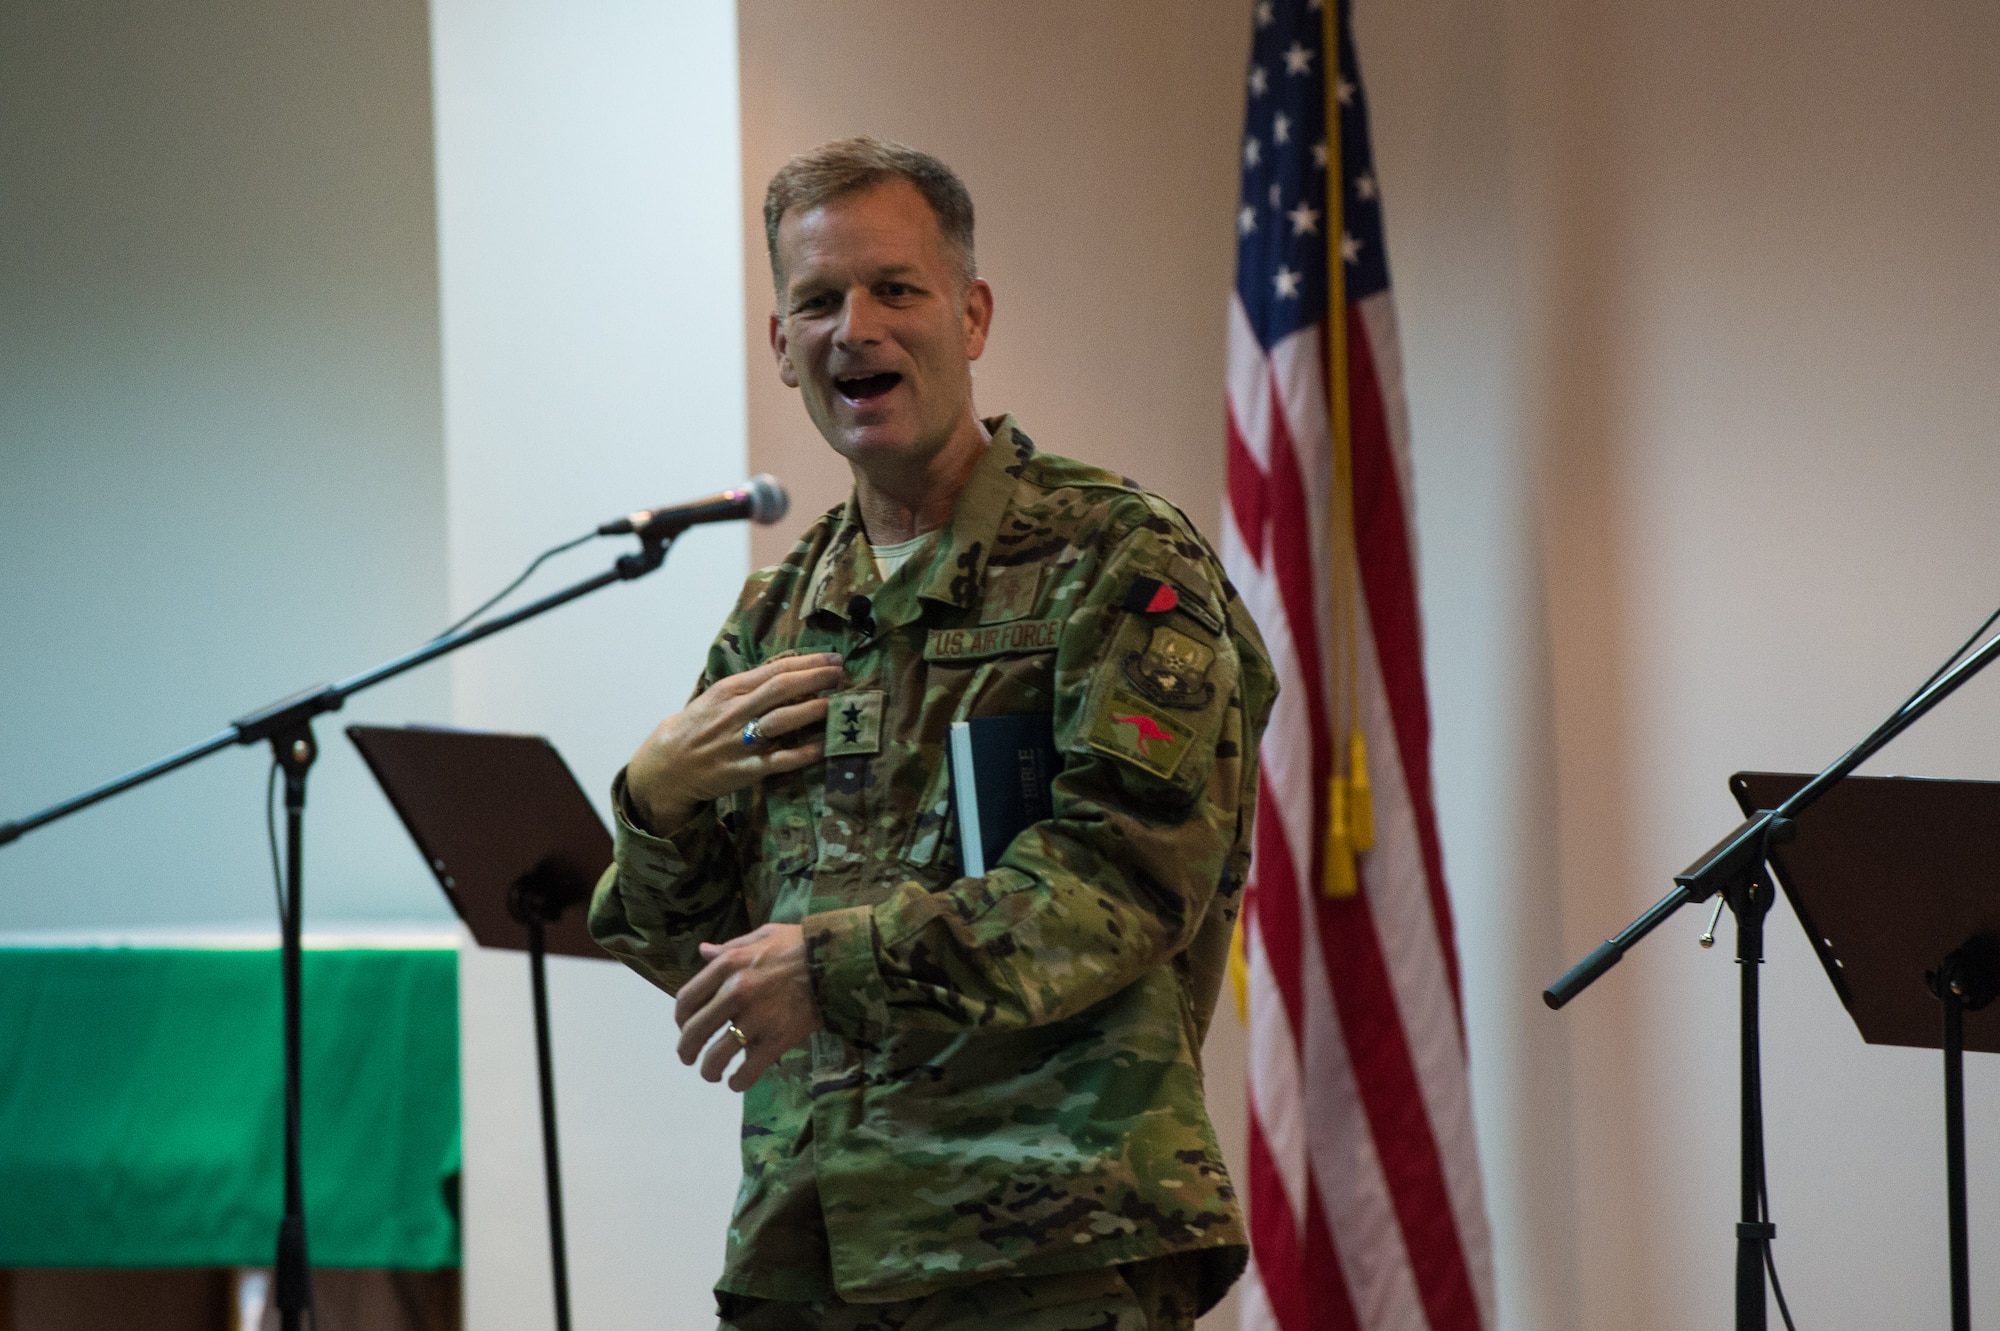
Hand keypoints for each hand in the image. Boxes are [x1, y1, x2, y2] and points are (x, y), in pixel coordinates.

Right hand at [627, 652, 844, 832]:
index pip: (775, 669)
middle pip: (781, 689)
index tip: (833, 657)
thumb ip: (751, 684)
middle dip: (816, 678)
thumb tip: (791, 669)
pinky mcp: (745, 770)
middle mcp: (735, 712)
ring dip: (812, 710)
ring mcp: (740, 741)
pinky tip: (825, 746)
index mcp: (730, 690)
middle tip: (841, 673)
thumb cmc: (698, 726)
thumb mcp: (718, 697)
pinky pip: (779, 760)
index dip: (808, 662)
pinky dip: (804, 753)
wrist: (667, 765)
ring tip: (836, 703)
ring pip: (781, 720)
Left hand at [674, 923, 822, 1090]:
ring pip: (716, 1056)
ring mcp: (756, 1018)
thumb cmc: (801, 945)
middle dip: (686, 1050)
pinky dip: (738, 1082)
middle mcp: (735, 992)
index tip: (684, 1027)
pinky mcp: (777, 1040)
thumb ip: (730, 947)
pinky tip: (737, 1082)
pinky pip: (748, 1071)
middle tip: (689, 1058)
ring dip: (708, 1070)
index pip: (686, 999)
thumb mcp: (763, 935)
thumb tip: (703, 951)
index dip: (680, 1018)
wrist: (839, 962)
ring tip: (712, 1074)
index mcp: (728, 965)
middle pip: (694, 1031)